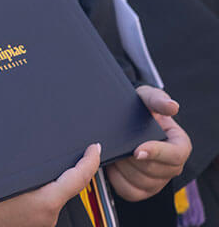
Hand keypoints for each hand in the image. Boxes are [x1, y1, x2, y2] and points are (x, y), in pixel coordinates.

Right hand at [0, 143, 101, 226]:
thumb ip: (18, 167)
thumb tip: (26, 151)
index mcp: (45, 201)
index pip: (79, 178)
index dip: (90, 160)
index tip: (94, 149)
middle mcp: (49, 215)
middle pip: (66, 186)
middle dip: (64, 169)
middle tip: (63, 152)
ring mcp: (43, 223)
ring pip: (52, 196)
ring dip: (46, 183)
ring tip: (29, 171)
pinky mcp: (34, 226)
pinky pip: (42, 206)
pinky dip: (36, 195)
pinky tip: (19, 190)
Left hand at [105, 86, 189, 200]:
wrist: (123, 120)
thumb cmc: (140, 110)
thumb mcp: (147, 98)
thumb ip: (158, 100)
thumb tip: (172, 106)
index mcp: (180, 145)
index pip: (175, 155)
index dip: (156, 153)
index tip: (137, 150)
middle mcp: (173, 166)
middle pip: (154, 171)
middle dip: (131, 159)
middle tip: (116, 146)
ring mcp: (158, 180)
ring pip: (140, 182)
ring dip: (123, 168)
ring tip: (114, 153)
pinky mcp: (143, 190)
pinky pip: (129, 192)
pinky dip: (116, 180)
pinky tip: (112, 166)